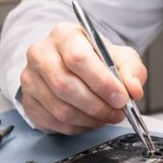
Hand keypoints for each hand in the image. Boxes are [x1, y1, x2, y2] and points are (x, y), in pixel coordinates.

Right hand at [20, 22, 146, 134]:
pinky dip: (78, 127)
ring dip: (90, 119)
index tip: (122, 98)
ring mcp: (30, 78)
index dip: (102, 82)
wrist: (72, 66)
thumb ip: (131, 71)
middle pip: (66, 86)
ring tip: (106, 116)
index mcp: (64, 35)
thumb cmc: (96, 60)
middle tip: (117, 113)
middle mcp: (41, 54)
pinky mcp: (28, 101)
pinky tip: (90, 120)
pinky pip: (55, 122)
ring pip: (60, 108)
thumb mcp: (120, 57)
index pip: (78, 59)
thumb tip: (134, 89)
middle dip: (97, 105)